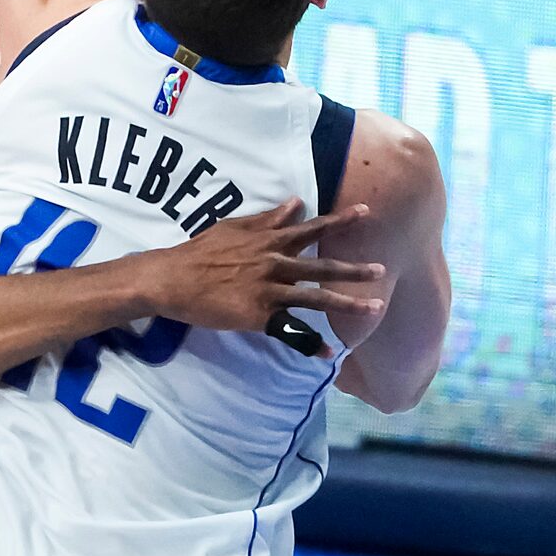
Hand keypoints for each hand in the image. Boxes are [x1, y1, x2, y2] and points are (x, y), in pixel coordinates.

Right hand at [138, 200, 383, 349]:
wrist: (173, 277)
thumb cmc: (202, 251)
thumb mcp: (235, 227)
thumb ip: (268, 218)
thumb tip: (295, 203)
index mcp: (270, 240)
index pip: (312, 228)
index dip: (340, 221)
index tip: (366, 213)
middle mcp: (275, 263)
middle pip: (322, 265)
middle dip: (354, 268)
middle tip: (381, 269)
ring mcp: (268, 290)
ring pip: (315, 297)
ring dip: (347, 303)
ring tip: (374, 306)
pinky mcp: (258, 315)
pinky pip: (290, 331)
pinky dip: (310, 343)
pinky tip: (328, 352)